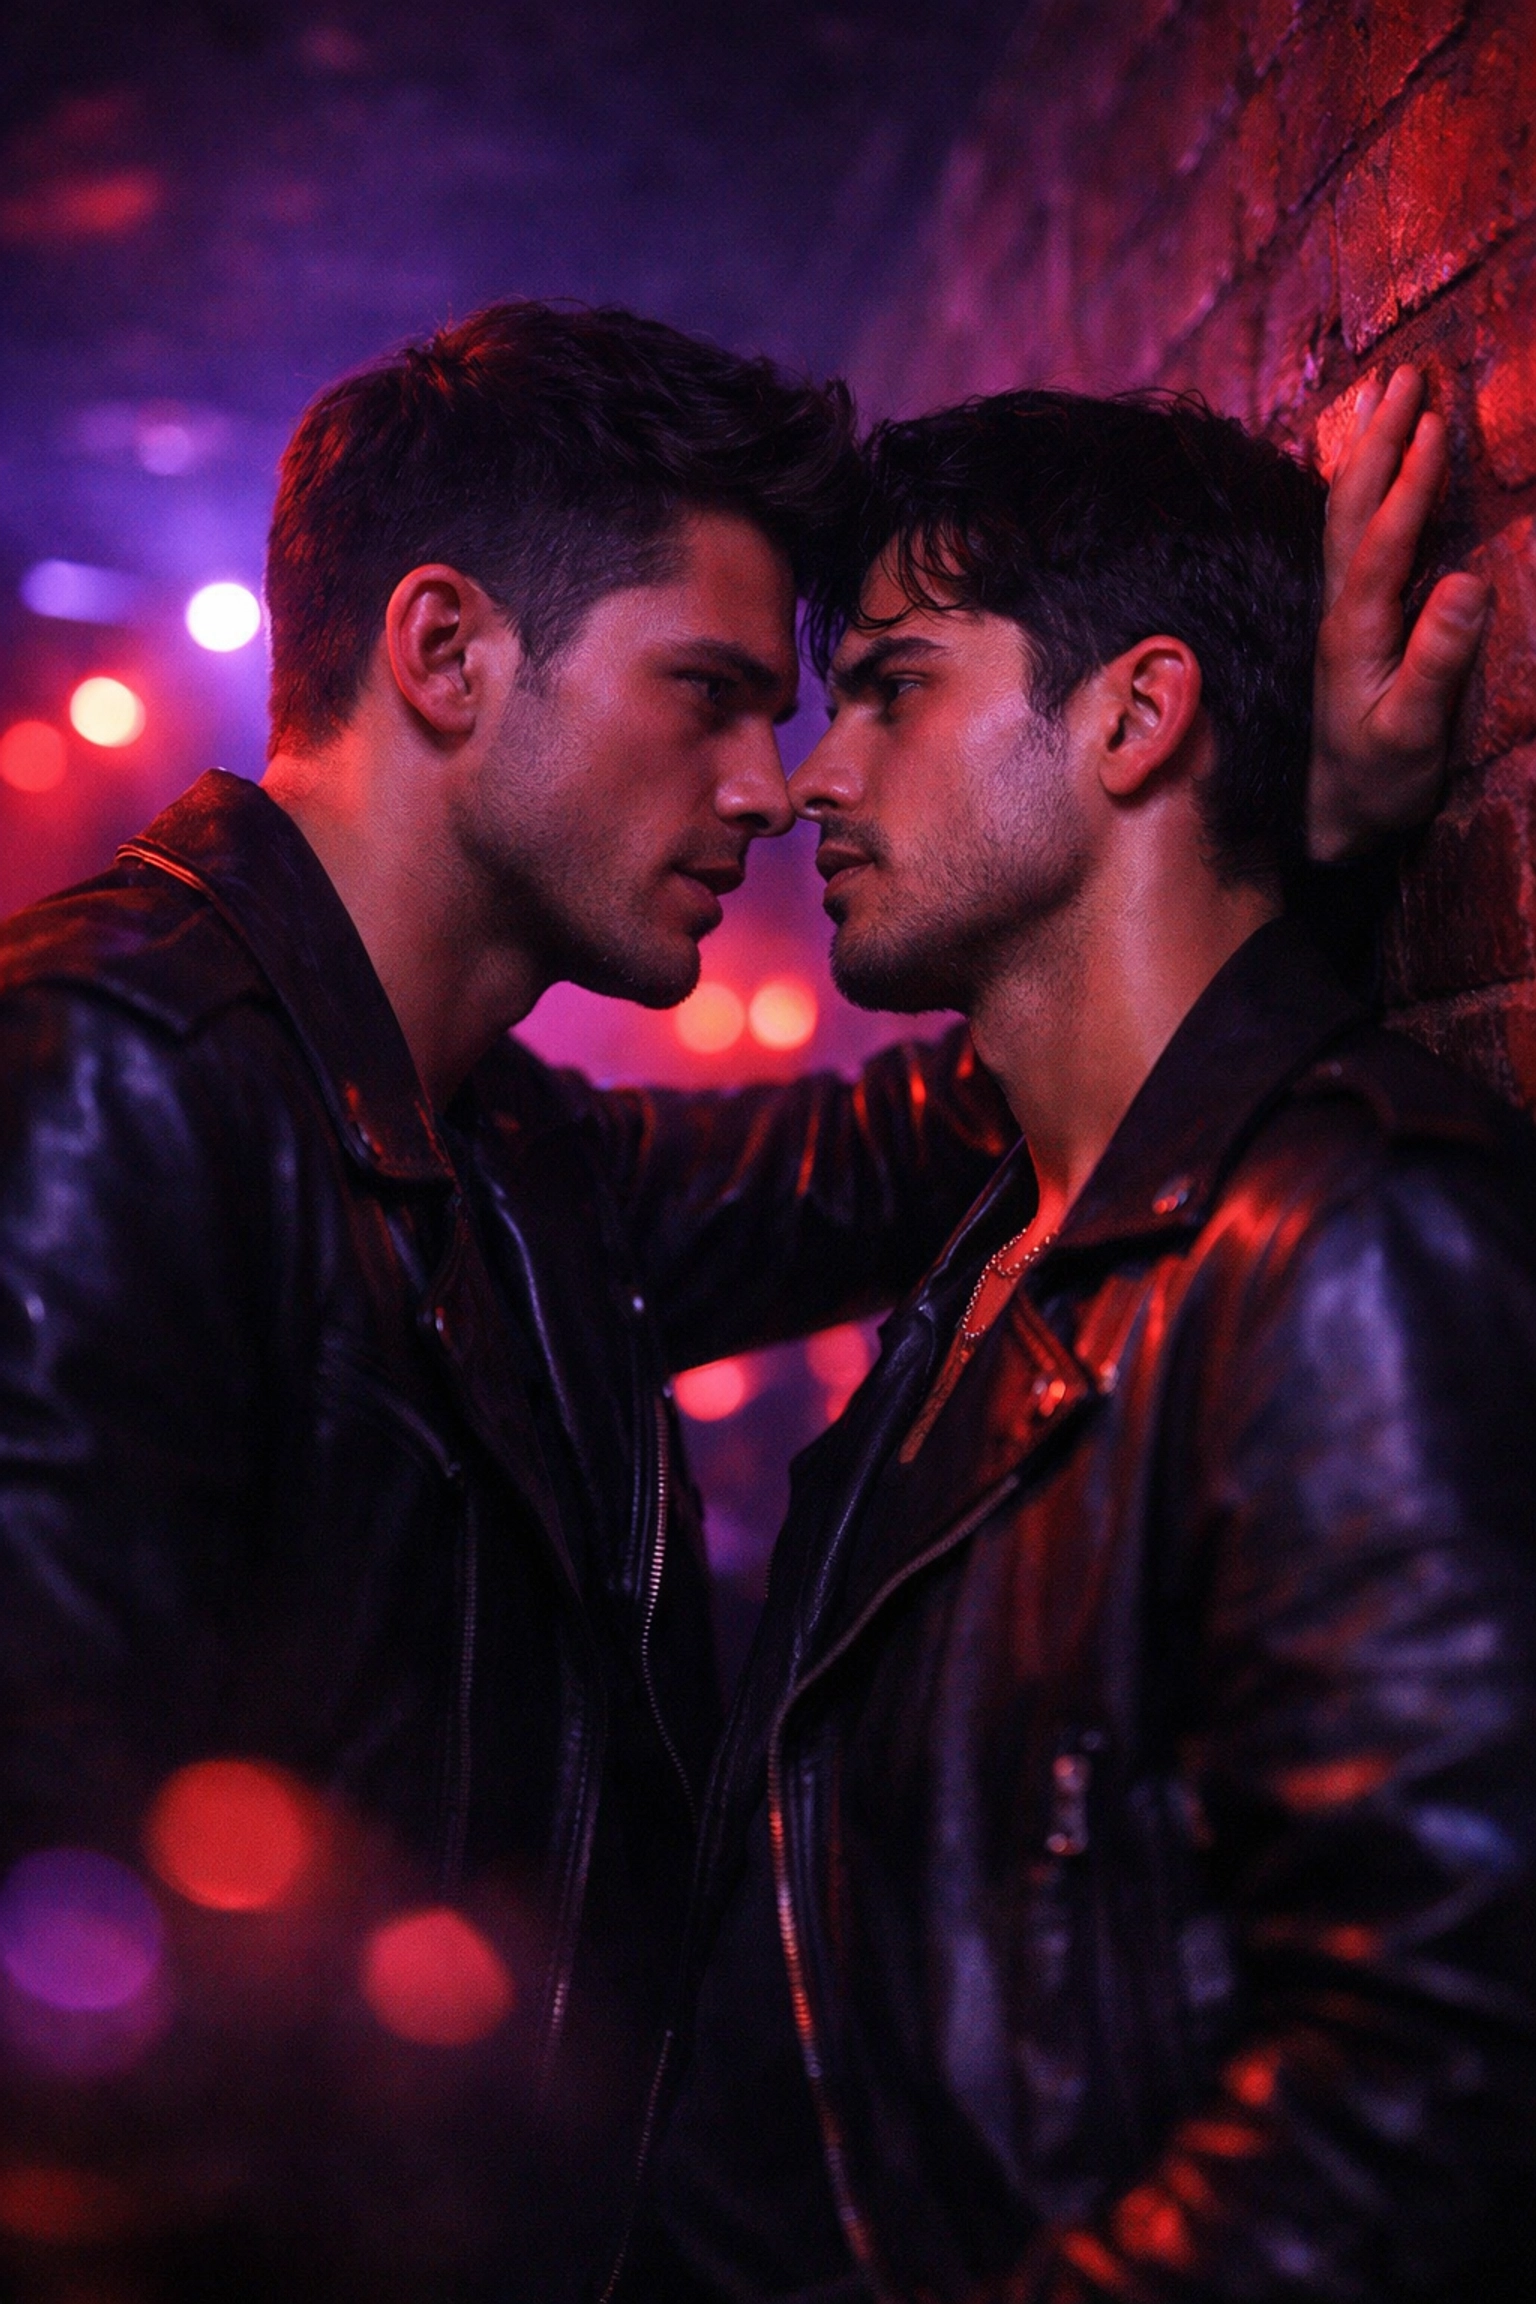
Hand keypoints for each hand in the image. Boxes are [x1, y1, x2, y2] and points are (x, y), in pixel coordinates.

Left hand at [1308, 366, 1489, 862]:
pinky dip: (1369, 487)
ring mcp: (1344, 612)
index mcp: (1356, 631)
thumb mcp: (1413, 732)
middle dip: (1380, 440)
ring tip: (1395, 395)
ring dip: (1371, 451)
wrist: (1331, 818)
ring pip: (1348, 515)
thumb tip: (1464, 583)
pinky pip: (1355, 536)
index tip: (1433, 424)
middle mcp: (1341, 611)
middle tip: (1407, 374)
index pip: (1380, 542)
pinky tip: (1378, 466)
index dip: (1408, 484)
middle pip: (1351, 508)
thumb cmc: (1377, 782)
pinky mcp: (1353, 620)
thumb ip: (1437, 661)